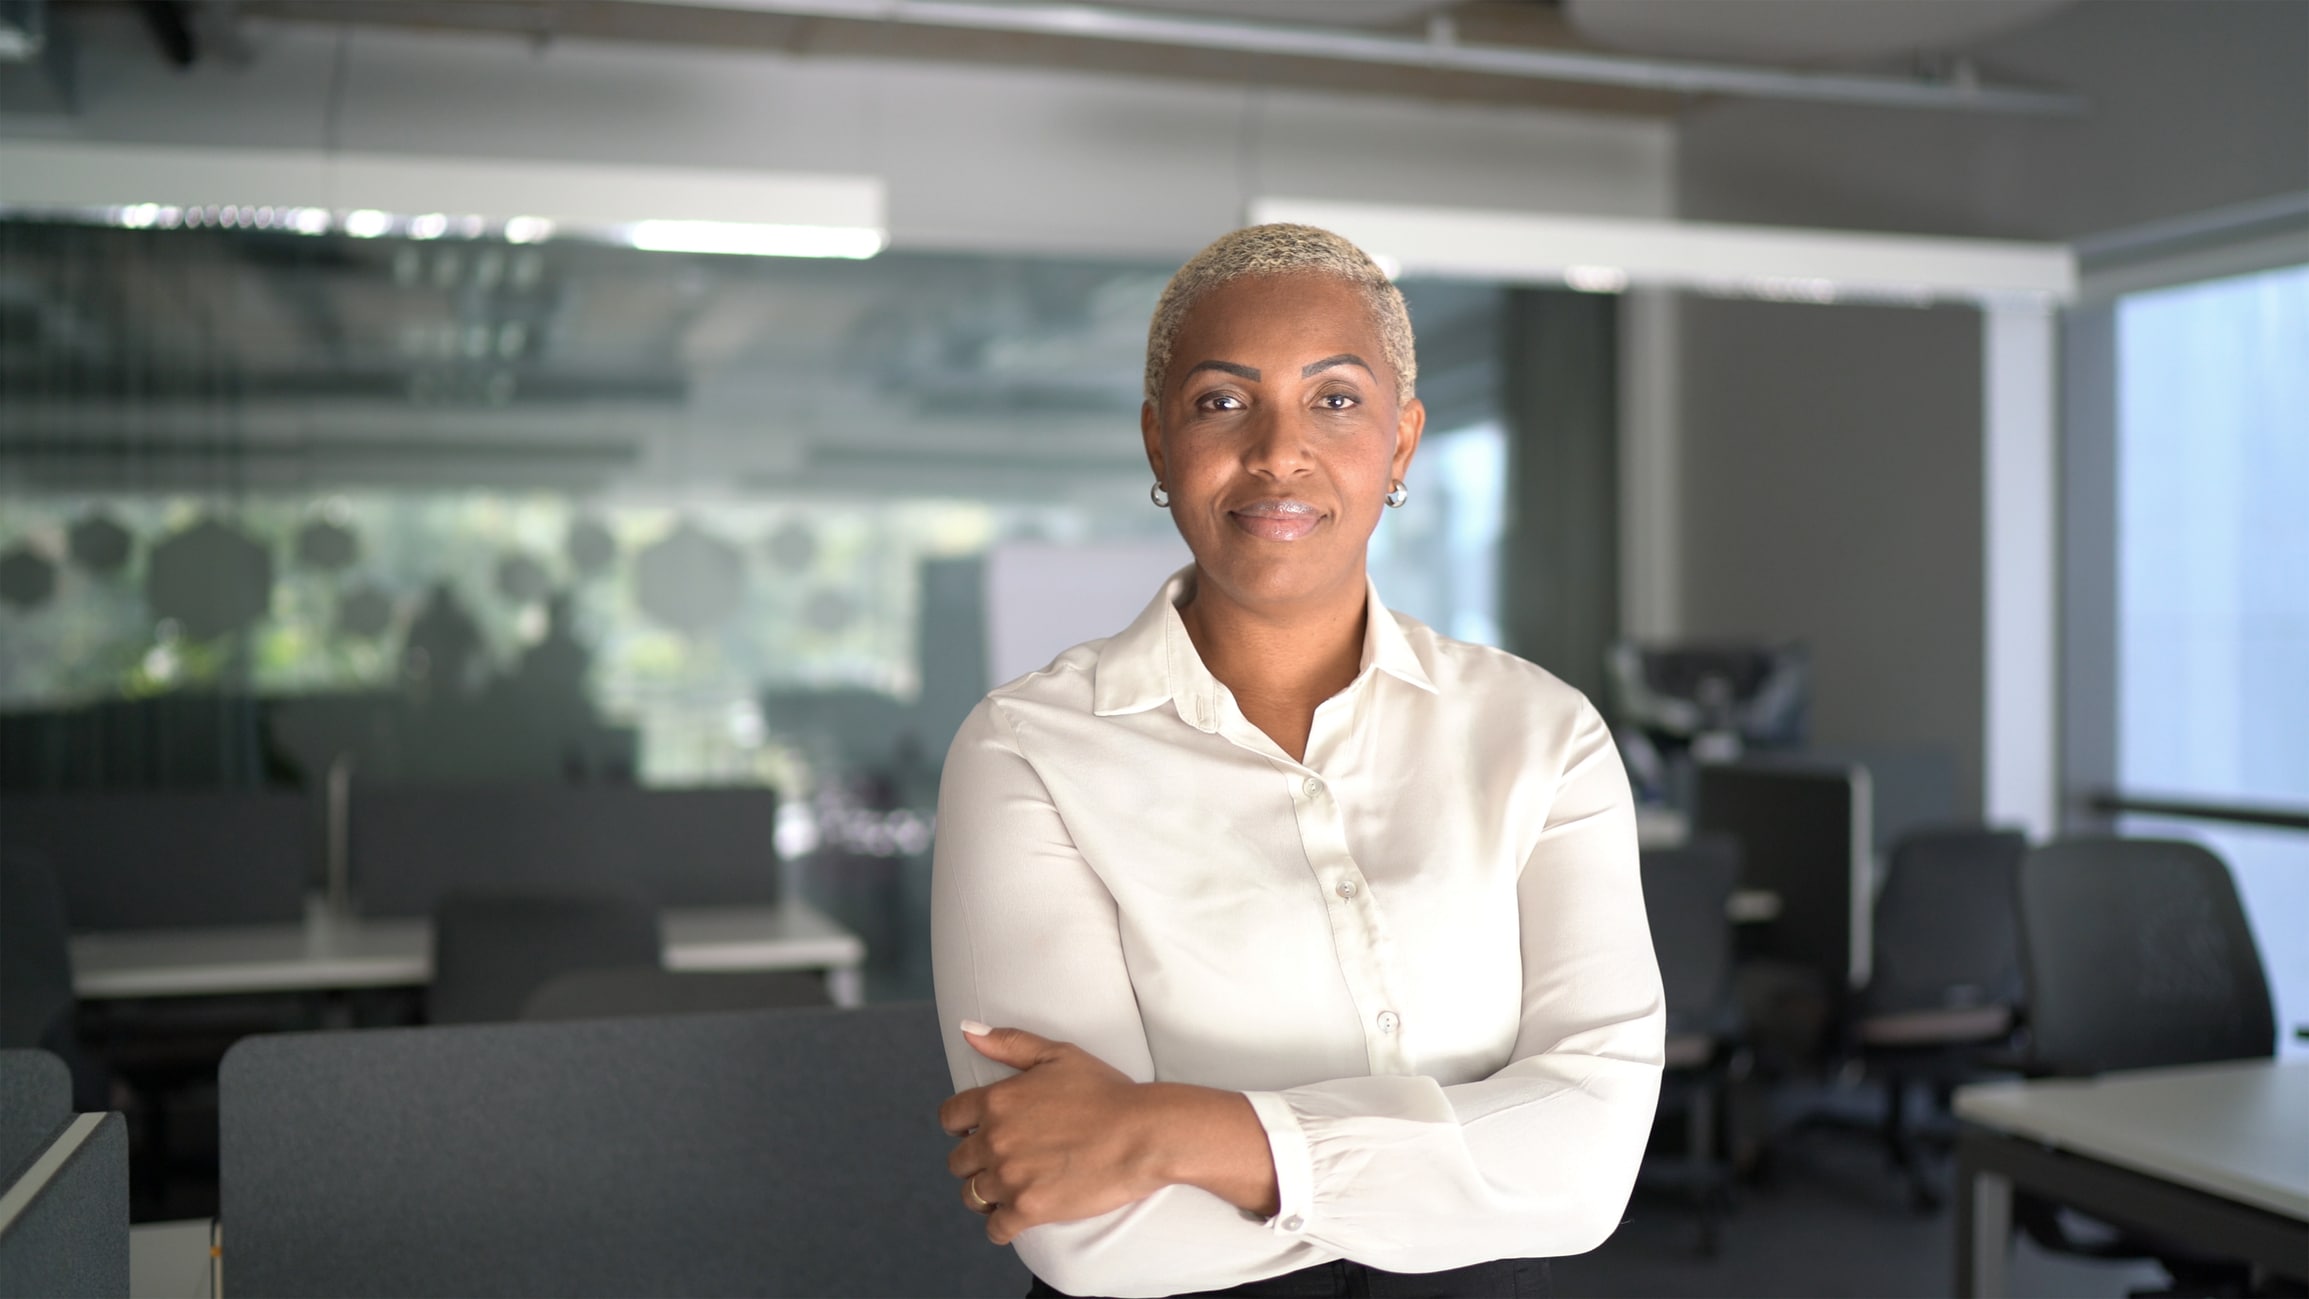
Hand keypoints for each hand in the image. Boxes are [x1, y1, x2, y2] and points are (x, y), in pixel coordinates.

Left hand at [939, 1024, 1161, 1244]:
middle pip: (957, 1162)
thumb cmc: (1106, 1091)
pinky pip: (995, 1229)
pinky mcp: (1029, 1209)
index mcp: (996, 1100)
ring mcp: (1010, 1177)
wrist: (1144, 1133)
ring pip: (972, 1196)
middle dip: (975, 1162)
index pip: (949, 1118)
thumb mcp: (1058, 1055)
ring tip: (1009, 1189)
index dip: (960, 1126)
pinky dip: (1002, 1226)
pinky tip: (1016, 1217)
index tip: (974, 1131)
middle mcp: (995, 1139)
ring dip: (986, 1194)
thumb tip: (966, 1031)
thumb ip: (1008, 1043)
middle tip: (1002, 1161)